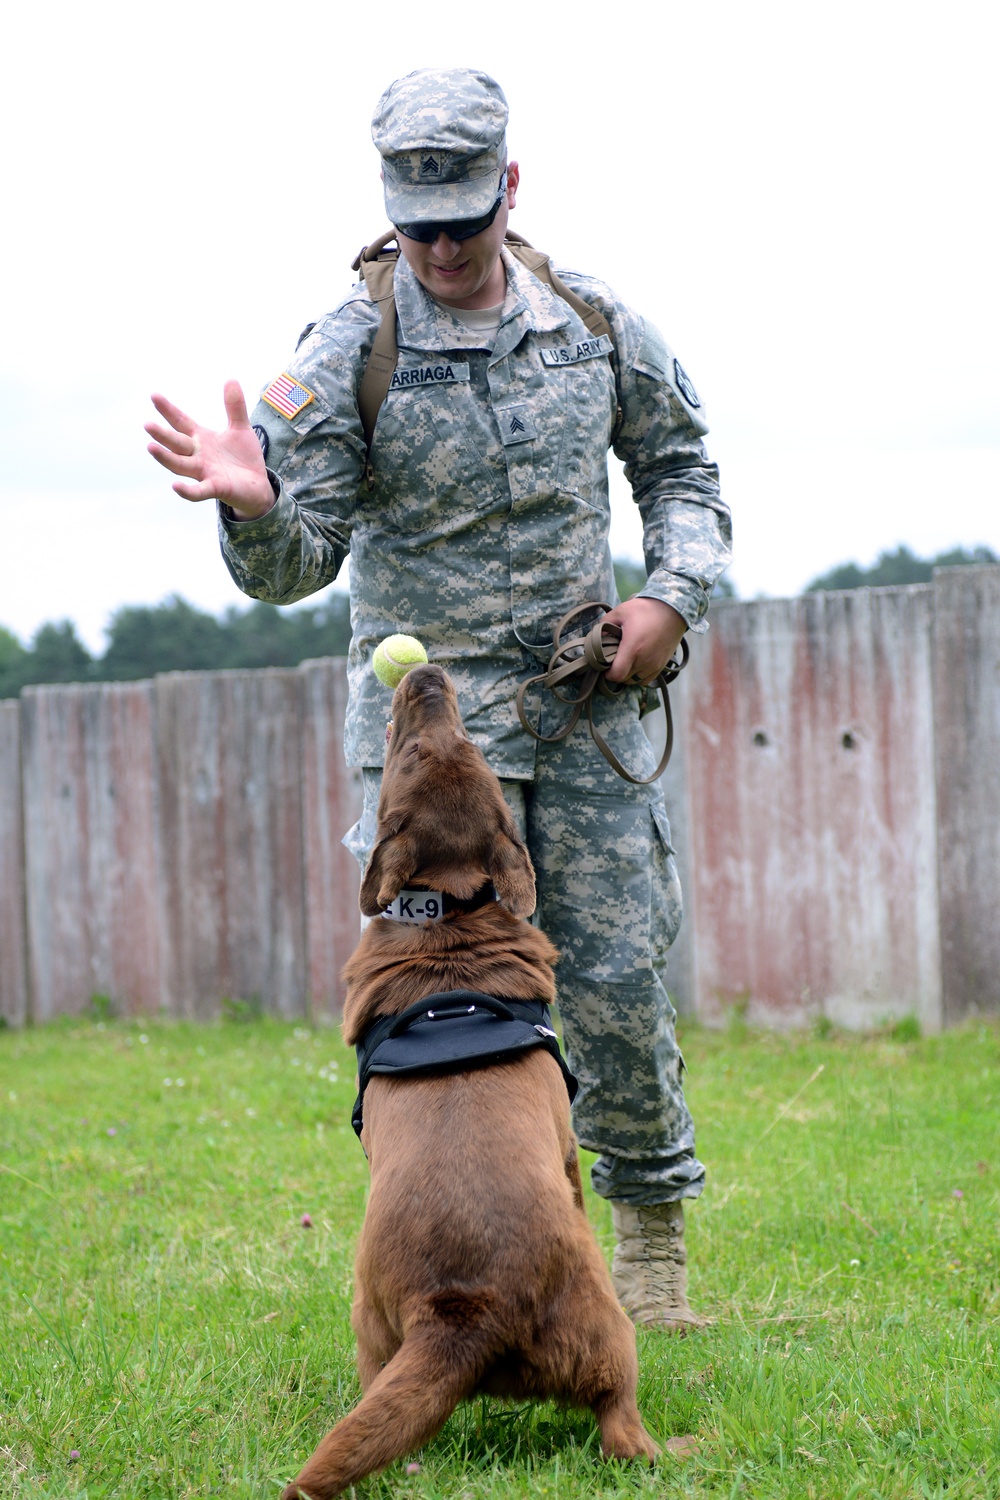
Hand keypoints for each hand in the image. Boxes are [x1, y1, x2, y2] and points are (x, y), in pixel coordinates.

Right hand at [145, 380, 275, 520]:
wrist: (257, 485)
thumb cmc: (243, 458)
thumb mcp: (240, 428)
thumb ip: (234, 407)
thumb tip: (230, 379)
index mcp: (201, 439)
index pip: (181, 422)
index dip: (168, 410)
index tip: (154, 396)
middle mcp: (198, 455)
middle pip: (176, 443)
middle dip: (162, 435)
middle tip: (147, 425)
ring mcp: (204, 472)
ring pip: (180, 465)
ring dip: (166, 458)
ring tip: (151, 448)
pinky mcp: (215, 488)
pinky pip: (198, 491)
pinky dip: (187, 490)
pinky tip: (175, 486)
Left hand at [602, 596, 686, 684]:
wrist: (673, 610)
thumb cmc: (646, 609)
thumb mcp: (621, 611)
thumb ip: (605, 624)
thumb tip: (596, 637)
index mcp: (633, 648)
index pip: (617, 674)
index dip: (608, 674)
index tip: (604, 667)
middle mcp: (645, 660)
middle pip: (625, 679)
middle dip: (616, 674)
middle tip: (612, 663)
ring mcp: (655, 664)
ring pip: (636, 681)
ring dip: (628, 675)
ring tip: (624, 663)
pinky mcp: (662, 665)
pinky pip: (647, 680)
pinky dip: (639, 677)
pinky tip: (636, 665)